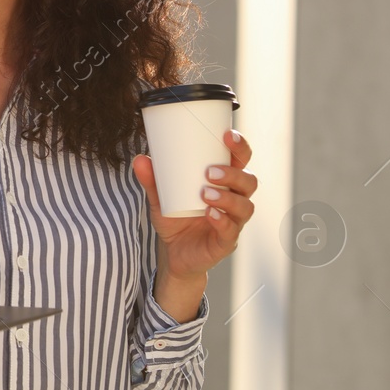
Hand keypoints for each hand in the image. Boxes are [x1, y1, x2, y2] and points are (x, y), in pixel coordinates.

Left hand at [133, 128, 256, 280]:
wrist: (173, 254)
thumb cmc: (175, 219)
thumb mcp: (160, 197)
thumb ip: (152, 180)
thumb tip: (140, 159)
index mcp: (224, 182)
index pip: (240, 161)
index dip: (239, 147)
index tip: (227, 135)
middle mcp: (234, 199)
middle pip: (249, 181)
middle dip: (233, 174)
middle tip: (209, 172)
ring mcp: (233, 221)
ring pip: (245, 206)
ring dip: (227, 198)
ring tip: (205, 194)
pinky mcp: (226, 242)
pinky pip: (232, 230)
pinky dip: (222, 220)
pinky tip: (210, 214)